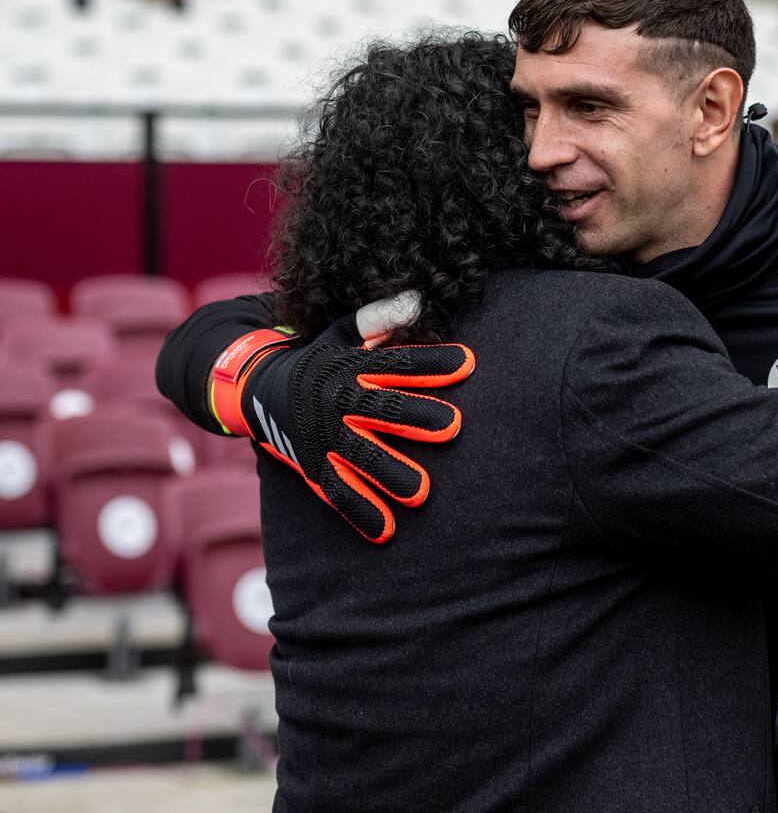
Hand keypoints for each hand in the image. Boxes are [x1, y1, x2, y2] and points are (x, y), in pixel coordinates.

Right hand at [210, 314, 473, 542]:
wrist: (256, 388)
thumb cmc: (321, 359)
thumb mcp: (343, 332)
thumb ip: (379, 319)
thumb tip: (418, 299)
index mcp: (351, 365)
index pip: (397, 362)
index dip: (432, 361)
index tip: (468, 363)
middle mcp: (338, 400)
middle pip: (383, 409)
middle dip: (416, 417)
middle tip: (452, 427)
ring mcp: (325, 436)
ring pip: (361, 457)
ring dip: (390, 474)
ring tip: (421, 492)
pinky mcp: (314, 466)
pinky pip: (337, 492)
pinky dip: (360, 512)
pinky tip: (386, 530)